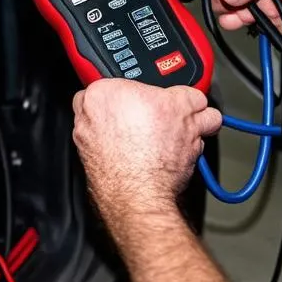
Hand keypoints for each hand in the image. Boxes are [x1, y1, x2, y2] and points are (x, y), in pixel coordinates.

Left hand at [72, 80, 221, 230]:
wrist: (141, 199)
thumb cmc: (150, 156)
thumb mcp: (183, 109)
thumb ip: (189, 96)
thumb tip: (196, 101)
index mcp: (100, 93)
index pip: (127, 82)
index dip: (151, 95)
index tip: (163, 105)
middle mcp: (85, 117)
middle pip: (124, 107)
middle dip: (148, 116)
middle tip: (168, 125)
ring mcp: (86, 143)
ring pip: (121, 132)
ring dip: (144, 136)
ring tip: (166, 147)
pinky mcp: (93, 166)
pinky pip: (117, 153)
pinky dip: (133, 155)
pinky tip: (154, 162)